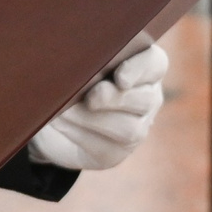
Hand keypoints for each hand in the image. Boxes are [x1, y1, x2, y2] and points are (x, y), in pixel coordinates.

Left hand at [30, 42, 168, 170]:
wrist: (56, 115)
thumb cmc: (70, 76)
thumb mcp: (77, 63)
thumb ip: (82, 59)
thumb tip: (72, 59)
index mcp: (143, 67)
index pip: (154, 64)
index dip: (140, 70)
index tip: (120, 77)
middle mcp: (147, 98)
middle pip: (145, 99)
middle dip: (115, 98)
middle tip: (91, 96)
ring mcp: (136, 128)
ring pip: (128, 129)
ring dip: (93, 119)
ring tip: (65, 111)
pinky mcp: (115, 152)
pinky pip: (106, 148)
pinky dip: (80, 134)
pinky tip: (62, 124)